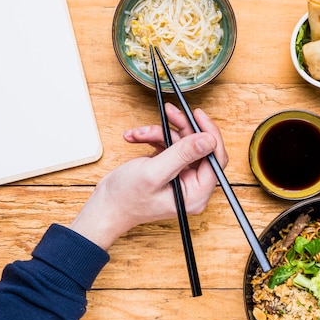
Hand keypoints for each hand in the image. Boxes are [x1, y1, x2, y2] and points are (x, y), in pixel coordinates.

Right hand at [70, 103, 227, 249]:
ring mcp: (180, 177)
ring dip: (159, 133)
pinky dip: (153, 139)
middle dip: (180, 129)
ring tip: (140, 133)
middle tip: (170, 112)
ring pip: (181, 143)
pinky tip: (136, 138)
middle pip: (198, 147)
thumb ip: (182, 155)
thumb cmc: (125, 199)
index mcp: (195, 193)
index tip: (197, 115)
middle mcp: (192, 186)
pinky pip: (168, 146)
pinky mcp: (169, 169)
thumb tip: (209, 140)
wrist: (104, 207)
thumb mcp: (154, 172)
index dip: (209, 134)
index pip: (215, 159)